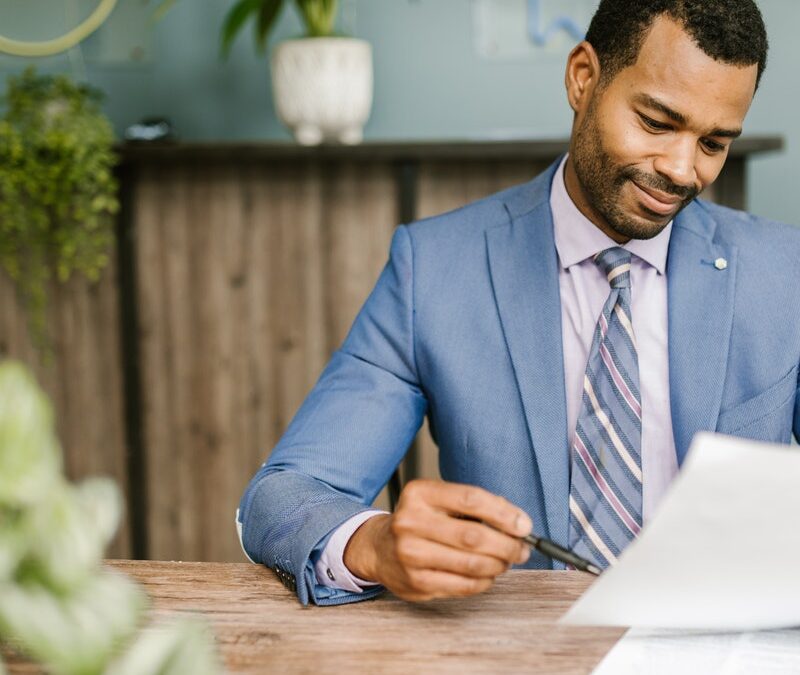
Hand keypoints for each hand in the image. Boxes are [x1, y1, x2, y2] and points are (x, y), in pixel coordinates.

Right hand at [343, 479, 532, 600]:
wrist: (379, 547)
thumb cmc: (420, 522)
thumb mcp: (439, 501)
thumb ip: (475, 506)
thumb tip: (517, 523)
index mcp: (419, 493)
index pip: (471, 499)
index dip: (504, 513)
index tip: (524, 525)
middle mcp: (411, 522)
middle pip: (474, 535)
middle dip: (507, 545)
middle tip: (522, 548)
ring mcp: (411, 554)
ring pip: (472, 564)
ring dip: (499, 565)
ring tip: (505, 561)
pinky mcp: (416, 582)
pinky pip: (464, 585)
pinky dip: (484, 581)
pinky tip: (487, 574)